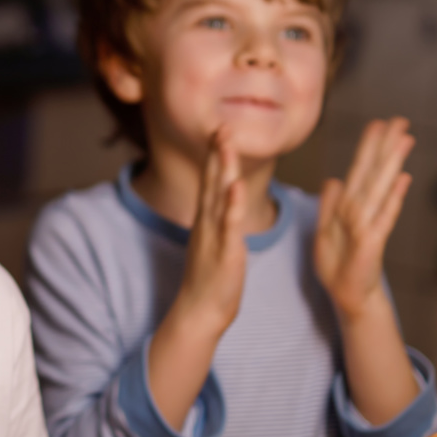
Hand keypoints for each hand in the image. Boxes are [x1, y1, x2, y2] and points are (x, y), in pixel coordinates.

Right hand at [174, 125, 248, 335]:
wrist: (200, 311)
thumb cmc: (211, 278)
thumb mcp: (215, 241)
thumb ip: (219, 219)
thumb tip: (226, 201)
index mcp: (207, 220)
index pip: (211, 180)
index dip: (215, 155)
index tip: (220, 129)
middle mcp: (207, 223)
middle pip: (212, 181)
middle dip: (217, 152)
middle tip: (221, 124)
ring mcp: (214, 236)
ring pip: (219, 197)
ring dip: (223, 169)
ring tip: (227, 144)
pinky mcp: (224, 253)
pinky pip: (229, 226)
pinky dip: (233, 205)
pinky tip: (236, 187)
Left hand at [315, 117, 412, 320]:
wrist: (346, 295)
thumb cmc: (337, 265)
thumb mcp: (325, 231)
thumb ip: (329, 205)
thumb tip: (334, 179)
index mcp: (349, 206)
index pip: (361, 169)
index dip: (369, 147)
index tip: (378, 123)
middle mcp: (361, 210)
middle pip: (375, 171)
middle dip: (386, 145)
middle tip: (400, 120)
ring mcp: (369, 224)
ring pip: (380, 186)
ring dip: (392, 162)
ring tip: (405, 139)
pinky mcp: (372, 242)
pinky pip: (383, 215)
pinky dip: (392, 198)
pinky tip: (402, 179)